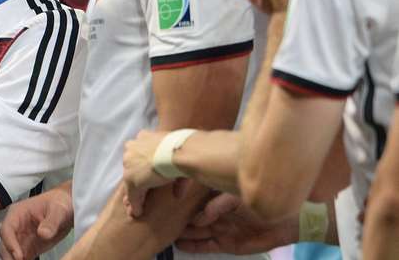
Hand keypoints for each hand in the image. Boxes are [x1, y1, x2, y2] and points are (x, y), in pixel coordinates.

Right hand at [0, 187, 73, 259]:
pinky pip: (21, 259)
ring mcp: (21, 238)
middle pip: (4, 244)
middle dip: (9, 256)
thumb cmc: (58, 203)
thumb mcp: (58, 209)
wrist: (66, 208)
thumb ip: (51, 221)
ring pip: (10, 253)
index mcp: (17, 213)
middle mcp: (16, 227)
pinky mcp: (28, 248)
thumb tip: (43, 233)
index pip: (7, 229)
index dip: (10, 243)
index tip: (19, 256)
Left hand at [123, 130, 187, 217]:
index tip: (144, 174)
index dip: (142, 166)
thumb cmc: (183, 149)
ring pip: (130, 182)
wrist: (177, 152)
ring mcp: (130, 165)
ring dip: (134, 195)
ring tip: (135, 208)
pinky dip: (135, 204)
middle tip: (139, 193)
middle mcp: (132, 148)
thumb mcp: (179, 154)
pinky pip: (132, 195)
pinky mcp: (131, 180)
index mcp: (143, 137)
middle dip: (136, 179)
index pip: (139, 154)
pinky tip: (137, 212)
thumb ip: (176, 171)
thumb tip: (178, 191)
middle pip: (131, 167)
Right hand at [175, 192, 296, 253]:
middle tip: (158, 220)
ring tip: (164, 234)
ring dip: (182, 234)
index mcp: (216, 199)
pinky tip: (180, 246)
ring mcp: (220, 230)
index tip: (164, 203)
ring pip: (196, 233)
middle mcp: (215, 215)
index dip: (179, 203)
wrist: (286, 220)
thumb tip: (200, 217)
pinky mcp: (227, 244)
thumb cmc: (259, 202)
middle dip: (177, 219)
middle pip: (191, 219)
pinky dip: (194, 247)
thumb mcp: (235, 197)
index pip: (193, 201)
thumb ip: (217, 205)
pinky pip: (206, 246)